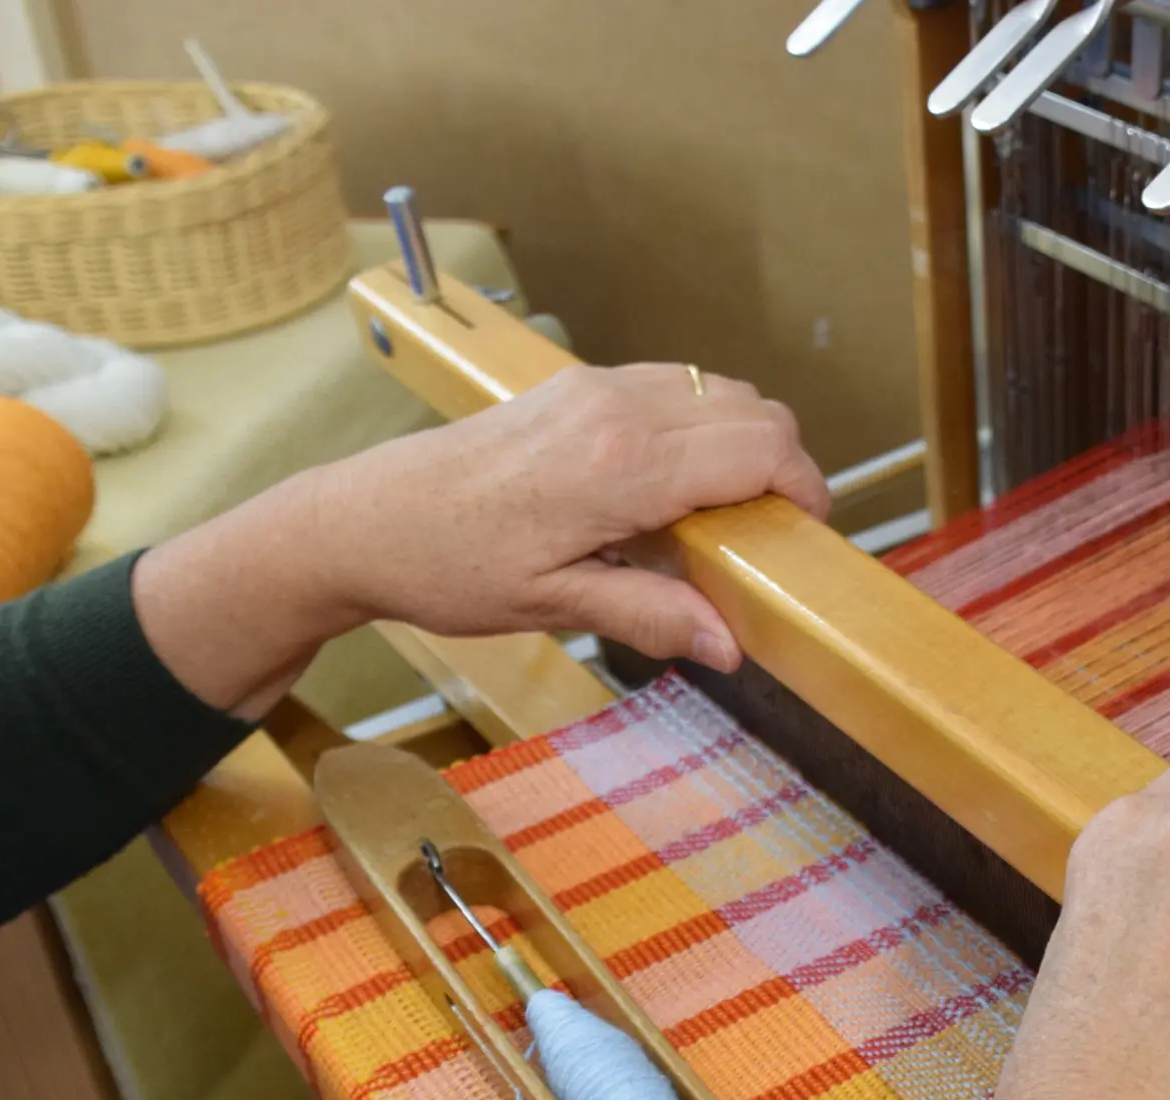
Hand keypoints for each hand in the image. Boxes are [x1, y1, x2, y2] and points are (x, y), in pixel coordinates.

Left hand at [133, 363, 826, 716]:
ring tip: (715, 518)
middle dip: (783, 468)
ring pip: (718, 390)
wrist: (364, 520)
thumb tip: (729, 643)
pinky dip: (697, 428)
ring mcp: (595, 387)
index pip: (760, 448)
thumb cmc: (447, 565)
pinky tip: (668, 489)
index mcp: (620, 464)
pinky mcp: (576, 387)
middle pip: (754, 409)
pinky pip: (672, 388)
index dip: (805, 489)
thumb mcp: (554, 606)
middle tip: (765, 536)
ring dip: (740, 445)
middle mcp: (616, 408)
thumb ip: (651, 614)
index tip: (804, 537)